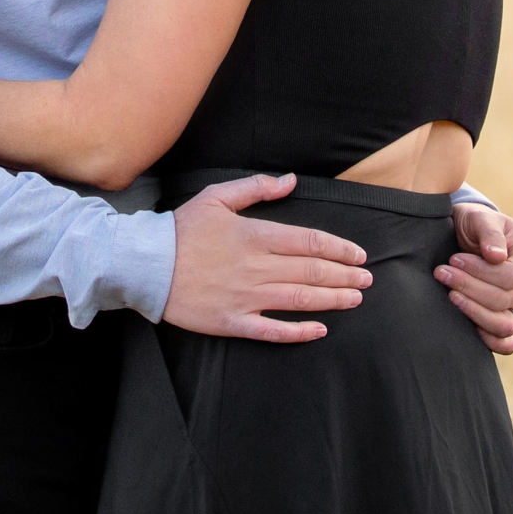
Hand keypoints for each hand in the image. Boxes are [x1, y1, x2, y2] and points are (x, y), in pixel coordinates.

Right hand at [163, 173, 371, 342]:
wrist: (145, 264)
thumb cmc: (181, 229)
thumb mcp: (217, 197)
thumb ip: (257, 188)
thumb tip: (291, 181)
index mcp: (255, 236)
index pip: (309, 242)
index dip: (339, 249)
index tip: (358, 255)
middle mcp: (255, 267)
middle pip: (311, 271)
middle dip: (344, 275)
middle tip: (367, 280)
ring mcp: (245, 297)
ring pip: (299, 299)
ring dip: (332, 299)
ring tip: (355, 299)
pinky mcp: (232, 321)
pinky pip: (272, 330)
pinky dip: (298, 331)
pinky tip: (319, 329)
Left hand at [437, 204, 512, 355]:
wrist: (466, 236)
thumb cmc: (475, 224)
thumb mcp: (480, 218)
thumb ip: (489, 232)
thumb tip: (497, 256)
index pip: (511, 276)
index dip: (480, 272)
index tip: (454, 260)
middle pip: (503, 299)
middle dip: (469, 288)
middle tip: (442, 272)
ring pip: (503, 325)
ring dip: (473, 311)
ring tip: (449, 294)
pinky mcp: (503, 321)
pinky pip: (505, 343)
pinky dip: (489, 341)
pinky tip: (465, 325)